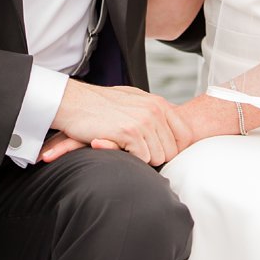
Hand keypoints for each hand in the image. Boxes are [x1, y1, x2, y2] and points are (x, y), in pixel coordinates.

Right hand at [48, 80, 193, 165]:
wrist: (73, 102)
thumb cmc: (101, 104)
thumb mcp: (133, 100)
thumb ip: (152, 111)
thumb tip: (168, 122)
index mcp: (160, 104)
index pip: (186, 135)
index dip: (175, 148)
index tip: (159, 152)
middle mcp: (156, 110)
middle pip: (172, 151)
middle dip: (155, 156)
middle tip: (136, 152)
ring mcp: (144, 120)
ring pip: (158, 157)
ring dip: (142, 158)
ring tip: (125, 148)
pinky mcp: (130, 131)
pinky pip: (142, 158)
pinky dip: (131, 159)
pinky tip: (118, 148)